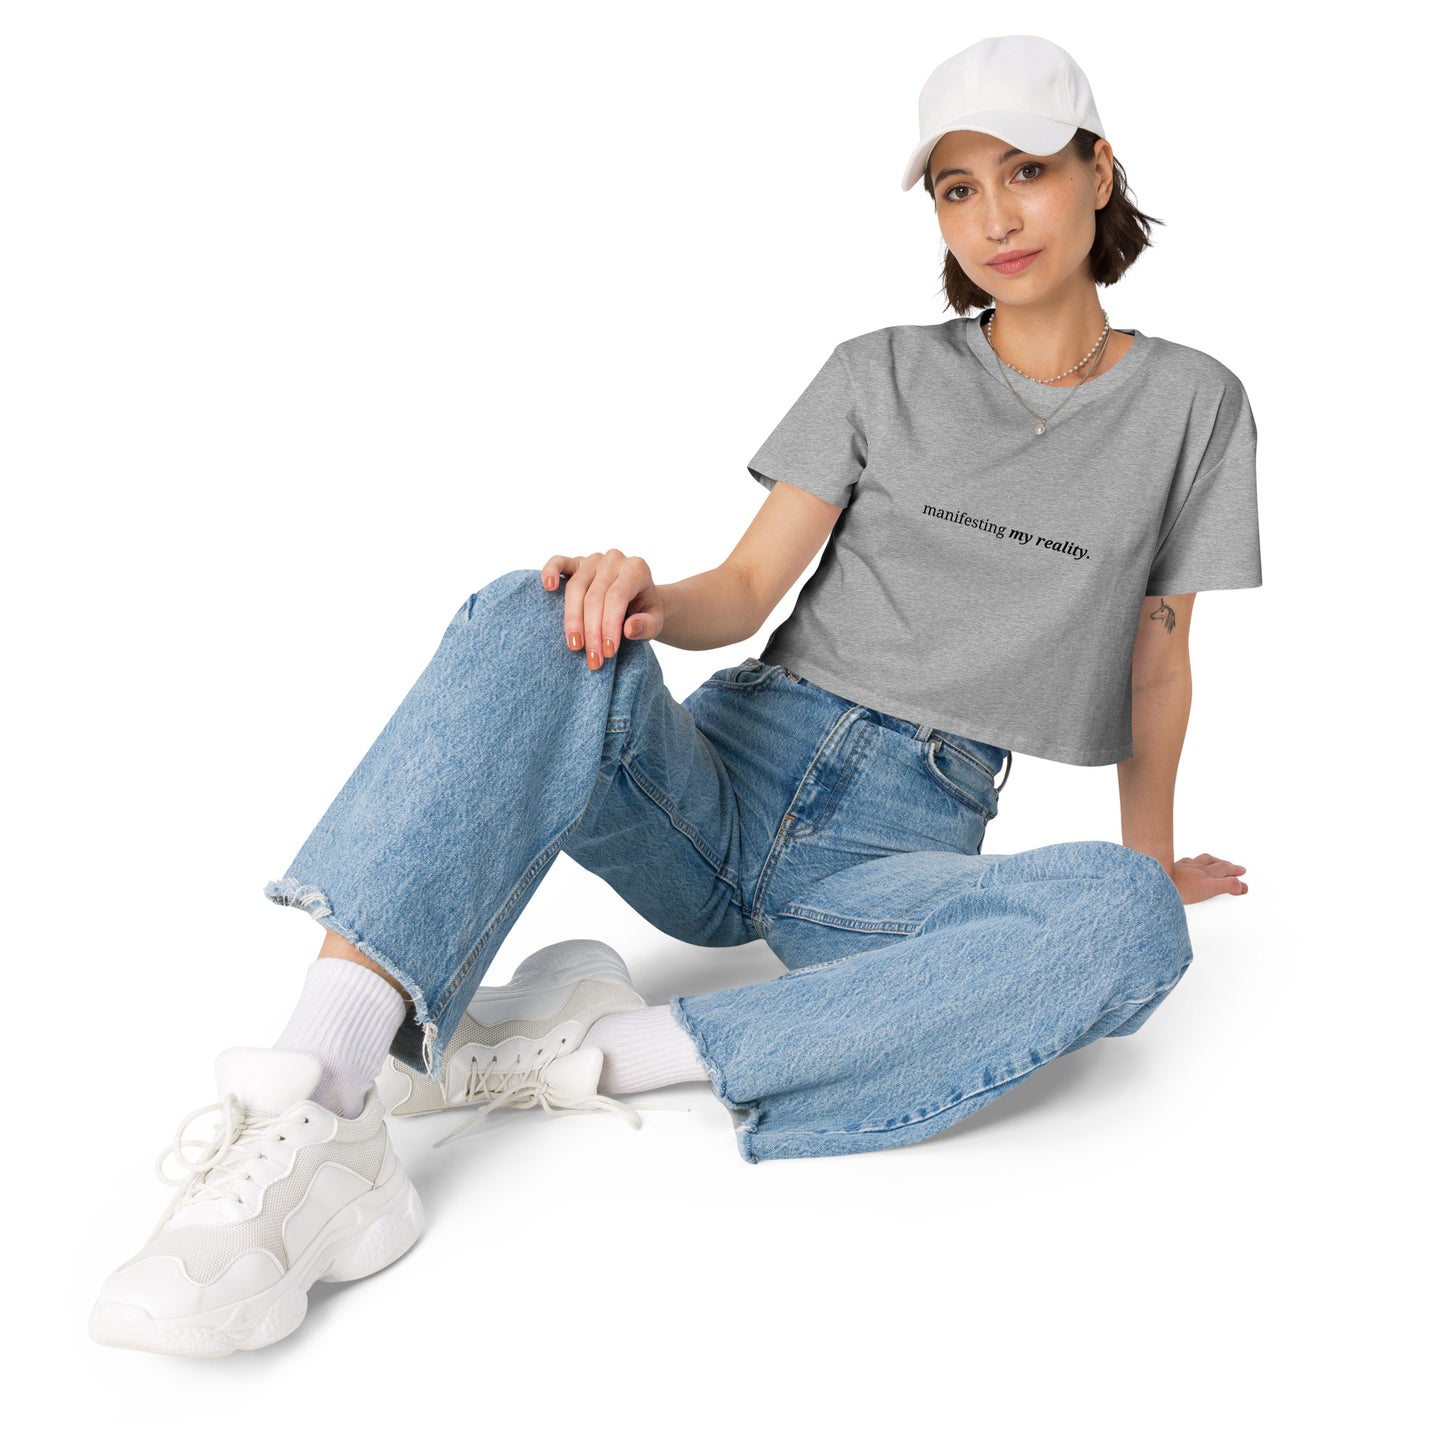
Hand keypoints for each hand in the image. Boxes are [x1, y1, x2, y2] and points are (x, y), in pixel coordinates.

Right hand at [540, 551, 665, 669]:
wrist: (638, 599)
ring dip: (573, 620)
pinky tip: (548, 588)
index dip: (609, 625)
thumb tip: (629, 629)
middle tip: (593, 659)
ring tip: (575, 646)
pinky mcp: (576, 562)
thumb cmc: (645, 611)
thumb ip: (648, 626)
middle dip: (592, 631)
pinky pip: (559, 562)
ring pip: (575, 587)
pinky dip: (550, 572)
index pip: (617, 597)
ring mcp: (593, 559)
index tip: (608, 652)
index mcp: (636, 569)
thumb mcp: (655, 622)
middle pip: (594, 596)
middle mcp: (614, 560)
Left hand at [1171, 852, 1248, 904]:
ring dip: (1211, 861)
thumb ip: (1227, 886)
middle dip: (1228, 867)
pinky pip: (1184, 862)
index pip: (1226, 873)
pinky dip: (1191, 862)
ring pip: (1201, 861)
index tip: (1243, 879)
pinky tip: (1188, 863)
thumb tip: (1241, 885)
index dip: (1236, 877)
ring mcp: (1184, 867)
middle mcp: (1196, 868)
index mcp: (1207, 873)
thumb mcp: (1209, 888)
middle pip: (1216, 865)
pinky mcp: (1171, 868)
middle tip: (1236, 868)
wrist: (1157, 881)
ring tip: (1216, 861)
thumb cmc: (1180, 886)